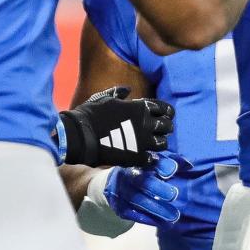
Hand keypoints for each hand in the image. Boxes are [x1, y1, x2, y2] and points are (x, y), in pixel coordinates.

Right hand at [59, 86, 174, 167]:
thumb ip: (119, 94)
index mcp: (140, 107)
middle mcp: (146, 123)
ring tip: (152, 144)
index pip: (164, 108)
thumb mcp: (105, 98)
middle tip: (159, 131)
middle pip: (168, 126)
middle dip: (165, 128)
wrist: (81, 135)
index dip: (166, 112)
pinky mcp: (137, 157)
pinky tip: (144, 157)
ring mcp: (143, 142)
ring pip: (163, 144)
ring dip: (159, 143)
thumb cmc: (91, 114)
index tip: (164, 115)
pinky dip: (149, 158)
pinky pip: (152, 159)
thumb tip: (127, 90)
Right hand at [105, 152, 191, 226]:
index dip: (160, 166)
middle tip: (174, 194)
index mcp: (134, 162)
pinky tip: (164, 224)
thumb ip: (166, 162)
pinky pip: (135, 215)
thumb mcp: (147, 164)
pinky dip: (150, 219)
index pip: (147, 162)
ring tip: (174, 216)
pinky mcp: (120, 208)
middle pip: (142, 182)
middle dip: (158, 188)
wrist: (107, 185)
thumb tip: (188, 164)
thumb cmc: (136, 172)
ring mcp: (121, 193)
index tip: (172, 170)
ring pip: (139, 201)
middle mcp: (126, 177)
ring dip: (156, 208)